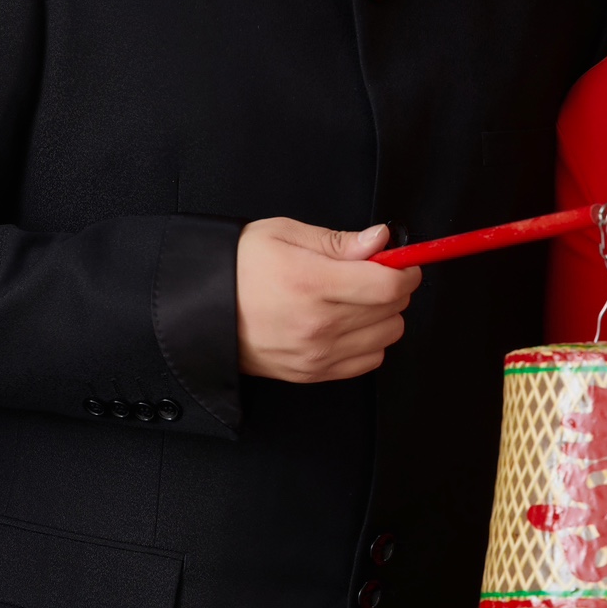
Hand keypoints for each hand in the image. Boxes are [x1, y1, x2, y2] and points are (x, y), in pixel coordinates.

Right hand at [235, 220, 419, 382]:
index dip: (406, 270)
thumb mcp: (283, 234)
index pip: (387, 285)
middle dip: (394, 288)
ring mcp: (316, 354)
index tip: (403, 262)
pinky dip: (369, 342)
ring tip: (358, 299)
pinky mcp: (312, 373)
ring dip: (383, 315)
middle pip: (392, 310)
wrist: (200, 311)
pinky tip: (349, 324)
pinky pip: (368, 362)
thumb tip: (380, 239)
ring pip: (386, 336)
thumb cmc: (238, 267)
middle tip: (375, 273)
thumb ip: (339, 241)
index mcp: (311, 283)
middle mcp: (317, 324)